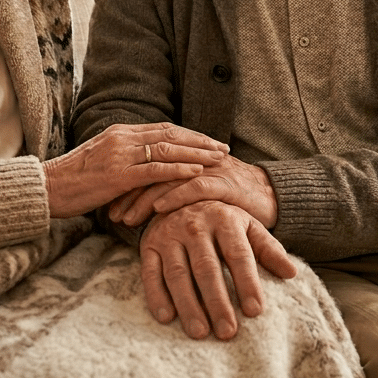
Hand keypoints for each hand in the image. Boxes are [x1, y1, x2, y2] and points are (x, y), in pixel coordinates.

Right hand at [43, 122, 228, 218]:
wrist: (46, 188)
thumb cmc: (72, 182)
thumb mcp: (101, 163)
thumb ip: (125, 160)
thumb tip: (147, 169)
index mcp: (119, 132)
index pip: (162, 128)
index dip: (189, 134)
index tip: (210, 141)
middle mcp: (122, 138)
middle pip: (170, 134)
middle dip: (200, 140)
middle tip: (223, 147)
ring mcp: (119, 154)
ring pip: (166, 148)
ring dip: (196, 153)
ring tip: (218, 159)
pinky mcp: (117, 175)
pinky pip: (154, 169)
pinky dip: (178, 169)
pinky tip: (196, 172)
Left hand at [110, 153, 276, 227]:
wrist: (270, 196)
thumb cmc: (230, 198)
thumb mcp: (197, 191)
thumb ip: (174, 191)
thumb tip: (144, 206)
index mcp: (185, 158)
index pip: (147, 165)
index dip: (126, 183)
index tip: (107, 203)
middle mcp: (194, 160)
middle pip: (152, 169)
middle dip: (129, 192)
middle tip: (111, 214)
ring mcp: (208, 170)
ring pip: (168, 179)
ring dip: (145, 199)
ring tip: (127, 218)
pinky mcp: (224, 183)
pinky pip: (195, 187)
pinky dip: (175, 197)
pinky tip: (158, 211)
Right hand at [140, 201, 296, 340]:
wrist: (178, 197)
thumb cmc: (221, 221)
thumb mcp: (247, 226)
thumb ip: (268, 249)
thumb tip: (291, 273)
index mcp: (224, 219)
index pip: (238, 255)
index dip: (247, 283)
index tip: (255, 311)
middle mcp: (195, 225)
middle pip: (206, 268)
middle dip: (217, 302)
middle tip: (227, 332)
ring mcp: (169, 235)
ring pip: (178, 274)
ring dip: (188, 304)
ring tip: (200, 332)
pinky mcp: (149, 245)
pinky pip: (150, 273)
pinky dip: (157, 296)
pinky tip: (166, 318)